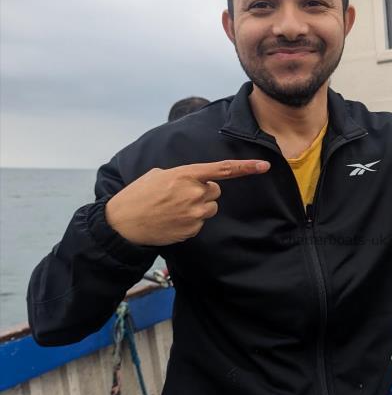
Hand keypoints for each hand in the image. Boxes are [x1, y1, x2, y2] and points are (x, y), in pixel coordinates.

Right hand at [105, 159, 269, 244]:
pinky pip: (200, 222)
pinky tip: (172, 219)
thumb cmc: (139, 195)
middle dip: (203, 191)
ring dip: (198, 206)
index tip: (264, 165)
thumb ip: (182, 175)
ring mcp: (195, 213)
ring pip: (210, 207)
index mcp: (186, 174)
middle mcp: (194, 193)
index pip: (223, 170)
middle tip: (181, 195)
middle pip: (216, 190)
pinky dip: (190, 221)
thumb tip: (193, 180)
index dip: (246, 167)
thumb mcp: (158, 174)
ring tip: (174, 208)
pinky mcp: (192, 229)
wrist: (124, 222)